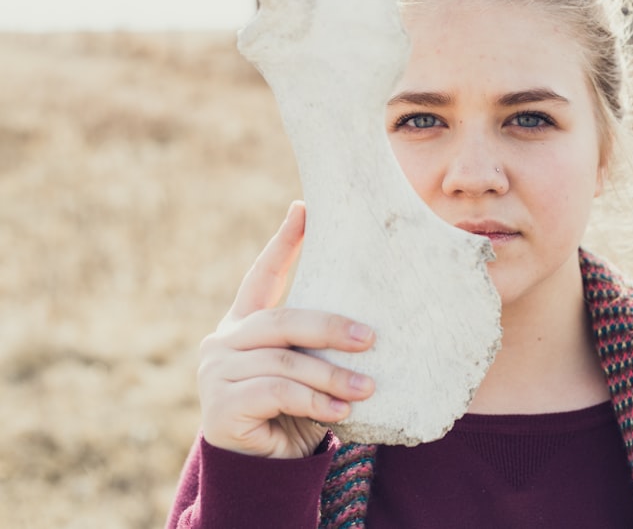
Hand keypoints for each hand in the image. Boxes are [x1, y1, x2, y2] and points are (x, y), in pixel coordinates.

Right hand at [198, 201, 375, 458]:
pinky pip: (277, 392)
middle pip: (282, 321)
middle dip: (331, 326)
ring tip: (367, 388)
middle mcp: (224, 342)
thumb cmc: (294, 411)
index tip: (305, 208)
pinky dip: (314, 400)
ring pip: (285, 362)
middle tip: (371, 337)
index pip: (263, 275)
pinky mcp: (220, 405)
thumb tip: (370, 317)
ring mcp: (216, 373)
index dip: (284, 242)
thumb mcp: (309, 369)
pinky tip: (340, 411)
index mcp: (245, 324)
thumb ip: (317, 342)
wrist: (265, 469)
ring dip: (332, 376)